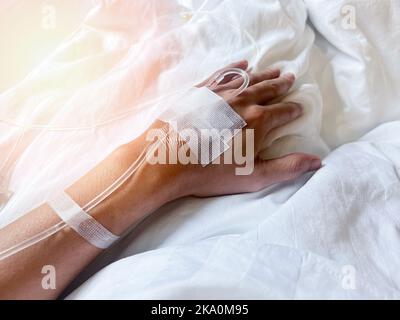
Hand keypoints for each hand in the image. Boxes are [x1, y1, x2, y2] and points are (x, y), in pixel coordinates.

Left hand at [137, 61, 321, 198]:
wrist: (167, 160)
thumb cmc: (211, 172)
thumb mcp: (254, 176)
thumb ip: (287, 168)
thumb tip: (318, 161)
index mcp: (259, 120)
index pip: (284, 111)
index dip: (294, 109)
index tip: (299, 107)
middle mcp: (242, 101)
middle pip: (268, 89)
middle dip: (281, 85)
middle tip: (290, 78)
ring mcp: (220, 93)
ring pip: (248, 79)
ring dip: (263, 75)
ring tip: (274, 70)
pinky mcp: (200, 91)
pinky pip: (223, 74)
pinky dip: (235, 69)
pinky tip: (242, 65)